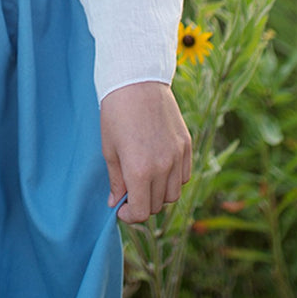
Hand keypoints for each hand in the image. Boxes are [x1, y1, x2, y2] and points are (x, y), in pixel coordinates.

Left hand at [99, 81, 191, 223]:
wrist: (136, 81)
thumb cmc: (116, 113)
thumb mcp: (109, 149)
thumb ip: (116, 180)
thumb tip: (116, 202)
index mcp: (140, 171)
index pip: (141, 212)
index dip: (130, 216)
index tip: (122, 209)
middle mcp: (163, 167)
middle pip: (157, 204)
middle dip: (142, 203)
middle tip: (129, 190)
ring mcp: (178, 156)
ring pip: (173, 194)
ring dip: (159, 193)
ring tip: (145, 177)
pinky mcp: (187, 145)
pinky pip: (184, 176)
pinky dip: (173, 179)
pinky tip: (159, 166)